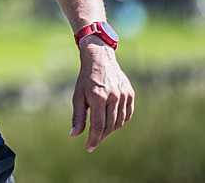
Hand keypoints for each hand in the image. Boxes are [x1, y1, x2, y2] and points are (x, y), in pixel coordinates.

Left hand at [70, 37, 134, 151]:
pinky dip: (120, 120)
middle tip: (94, 141)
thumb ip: (78, 116)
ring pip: (119, 121)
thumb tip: (74, 135)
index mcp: (98, 97)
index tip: (89, 147)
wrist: (99, 58)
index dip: (94, 139)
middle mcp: (113, 96)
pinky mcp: (130, 93)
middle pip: (109, 125)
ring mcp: (123, 95)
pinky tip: (112, 121)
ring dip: (110, 129)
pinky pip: (127, 114)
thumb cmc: (85, 78)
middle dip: (101, 136)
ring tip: (101, 131)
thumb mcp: (78, 96)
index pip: (98, 125)